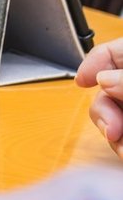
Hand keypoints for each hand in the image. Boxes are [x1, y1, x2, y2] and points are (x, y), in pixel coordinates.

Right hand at [77, 41, 122, 158]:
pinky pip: (119, 139)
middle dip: (103, 111)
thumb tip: (104, 80)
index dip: (95, 62)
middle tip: (112, 130)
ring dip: (111, 134)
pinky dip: (119, 146)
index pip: (114, 53)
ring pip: (110, 117)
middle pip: (107, 88)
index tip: (81, 81)